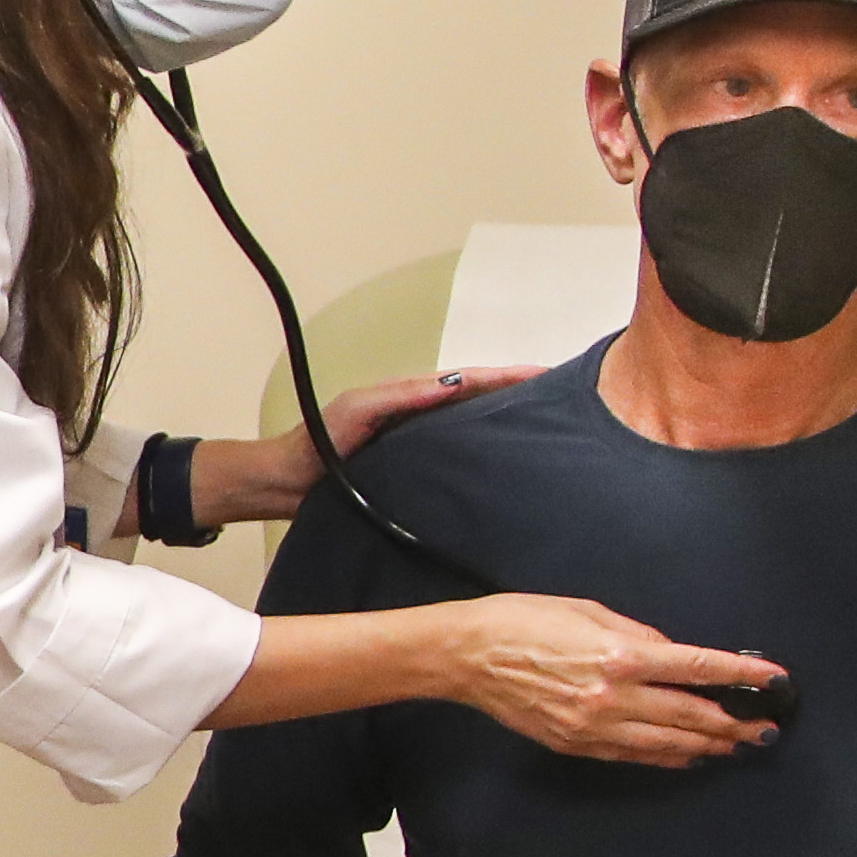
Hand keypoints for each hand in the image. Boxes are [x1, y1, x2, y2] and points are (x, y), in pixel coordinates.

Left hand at [208, 367, 544, 526]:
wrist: (290, 483)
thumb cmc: (318, 444)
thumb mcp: (358, 409)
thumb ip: (402, 395)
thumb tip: (451, 383)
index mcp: (413, 397)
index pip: (471, 380)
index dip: (508, 377)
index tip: (546, 373)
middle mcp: (424, 418)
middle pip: (482, 402)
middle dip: (522, 396)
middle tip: (567, 396)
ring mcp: (423, 446)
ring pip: (477, 430)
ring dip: (511, 424)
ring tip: (552, 424)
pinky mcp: (419, 474)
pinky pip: (462, 460)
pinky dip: (488, 455)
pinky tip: (511, 466)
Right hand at [441, 594, 786, 766]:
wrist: (466, 656)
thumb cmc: (523, 620)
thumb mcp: (588, 611)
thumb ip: (639, 635)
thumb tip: (674, 655)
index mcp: (620, 656)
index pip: (698, 668)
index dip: (742, 675)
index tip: (775, 678)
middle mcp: (613, 696)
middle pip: (692, 714)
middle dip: (736, 722)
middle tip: (767, 728)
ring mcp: (595, 726)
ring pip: (668, 743)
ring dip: (709, 745)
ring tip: (738, 745)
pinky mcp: (577, 744)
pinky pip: (634, 755)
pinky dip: (668, 757)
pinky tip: (689, 754)